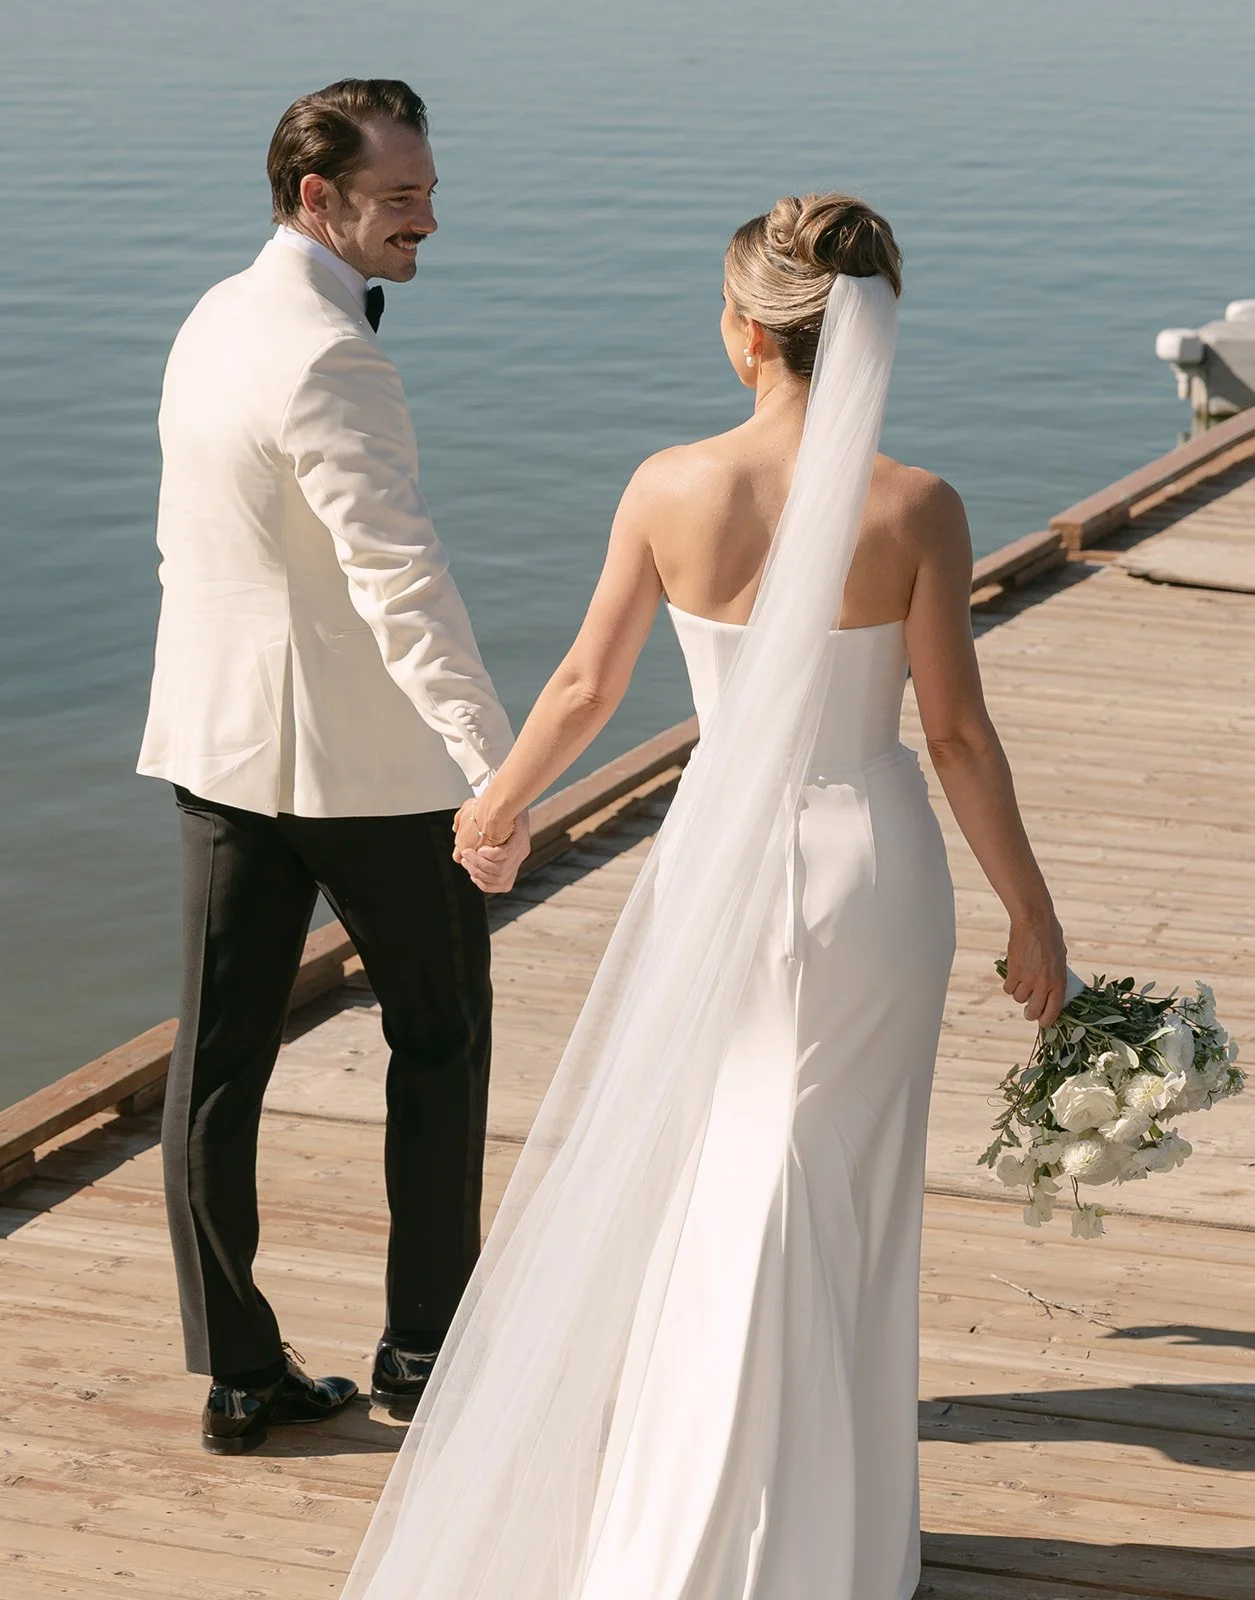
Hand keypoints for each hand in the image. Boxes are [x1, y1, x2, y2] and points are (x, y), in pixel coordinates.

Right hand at [453, 804, 529, 894]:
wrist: (505, 793)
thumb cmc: (490, 805)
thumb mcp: (474, 826)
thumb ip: (465, 839)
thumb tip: (457, 854)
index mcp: (512, 856)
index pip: (502, 884)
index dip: (485, 883)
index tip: (472, 874)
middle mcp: (518, 855)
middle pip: (498, 880)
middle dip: (477, 871)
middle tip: (465, 858)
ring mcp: (520, 849)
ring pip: (499, 871)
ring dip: (480, 863)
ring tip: (468, 853)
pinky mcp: (519, 840)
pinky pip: (504, 855)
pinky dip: (491, 855)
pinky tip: (483, 848)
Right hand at [1003, 911, 1067, 1028]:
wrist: (1034, 922)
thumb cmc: (1050, 936)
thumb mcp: (1060, 957)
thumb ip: (1056, 974)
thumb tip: (1052, 987)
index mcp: (1059, 981)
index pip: (1053, 1010)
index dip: (1047, 1020)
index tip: (1042, 1023)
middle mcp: (1043, 983)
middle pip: (1034, 1010)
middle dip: (1030, 1014)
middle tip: (1029, 1013)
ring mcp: (1027, 978)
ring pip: (1019, 999)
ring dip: (1019, 995)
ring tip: (1022, 984)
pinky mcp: (1013, 971)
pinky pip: (1008, 988)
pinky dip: (1009, 985)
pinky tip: (1013, 977)